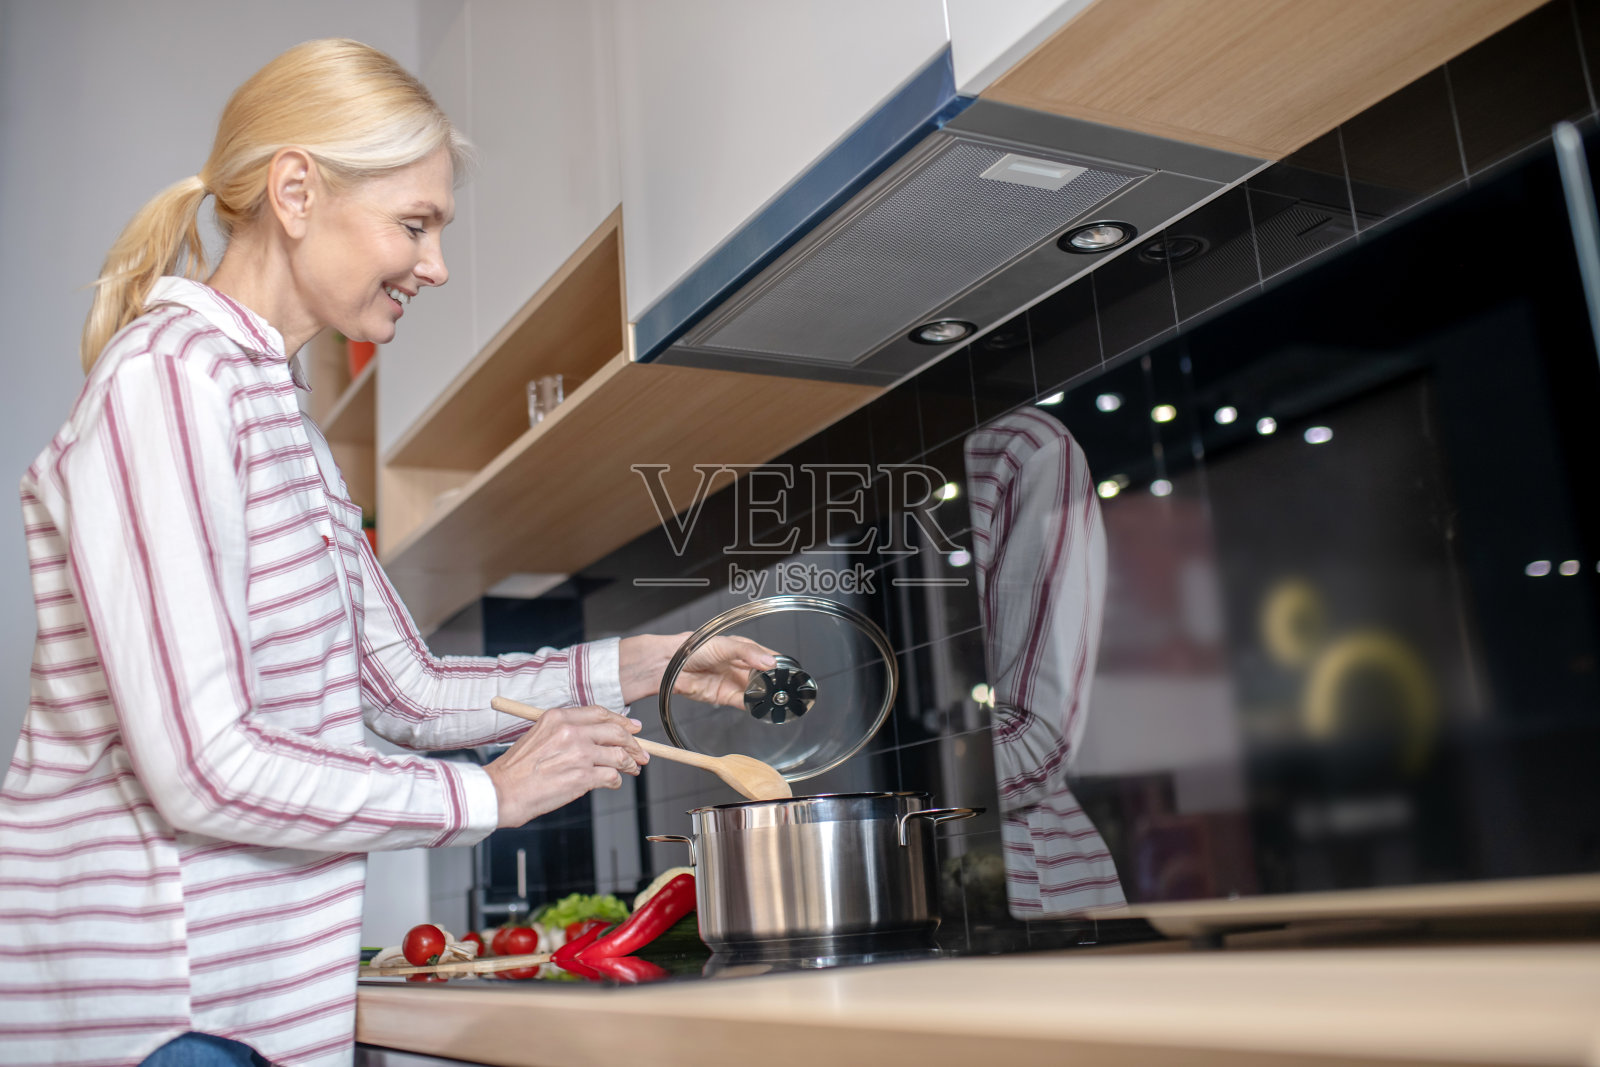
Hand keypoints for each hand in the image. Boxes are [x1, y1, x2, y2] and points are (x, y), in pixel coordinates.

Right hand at [483, 705, 647, 827]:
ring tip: (632, 769)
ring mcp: (579, 753)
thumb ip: (567, 732)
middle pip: (616, 731)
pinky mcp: (583, 776)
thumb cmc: (517, 770)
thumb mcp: (539, 736)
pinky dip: (615, 780)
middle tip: (642, 752)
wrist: (501, 792)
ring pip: (619, 754)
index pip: (600, 713)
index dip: (621, 720)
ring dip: (630, 763)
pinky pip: (612, 776)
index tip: (633, 728)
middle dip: (634, 743)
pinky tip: (612, 782)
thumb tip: (597, 735)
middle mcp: (571, 731)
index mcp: (558, 717)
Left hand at [618, 633, 776, 707]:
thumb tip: (769, 661)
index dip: (779, 664)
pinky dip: (753, 705)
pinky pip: (744, 702)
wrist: (669, 665)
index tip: (791, 671)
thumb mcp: (724, 645)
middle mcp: (740, 666)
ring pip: (757, 691)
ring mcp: (733, 682)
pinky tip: (762, 706)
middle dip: (775, 683)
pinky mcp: (725, 696)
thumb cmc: (692, 648)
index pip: (767, 656)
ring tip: (777, 699)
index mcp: (742, 650)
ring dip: (766, 695)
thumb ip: (748, 653)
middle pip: (764, 676)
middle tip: (787, 688)